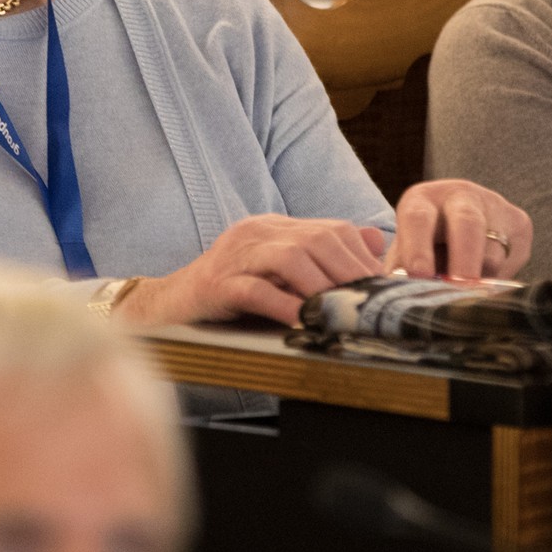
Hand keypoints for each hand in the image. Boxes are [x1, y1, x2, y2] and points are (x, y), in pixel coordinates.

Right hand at [128, 215, 391, 325]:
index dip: (361, 258)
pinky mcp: (216, 284)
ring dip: (322, 286)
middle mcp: (255, 233)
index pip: (331, 230)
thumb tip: (372, 243)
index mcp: (273, 228)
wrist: (165, 308)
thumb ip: (320, 260)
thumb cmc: (227, 296)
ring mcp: (234, 256)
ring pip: (289, 258)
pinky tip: (302, 323)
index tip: (385, 287)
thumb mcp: (278, 275)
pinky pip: (255, 290)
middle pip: (316, 240)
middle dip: (350, 272)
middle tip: (373, 303)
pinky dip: (284, 305)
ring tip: (344, 311)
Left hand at [390, 179, 529, 280]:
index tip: (419, 274)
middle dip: (464, 261)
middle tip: (460, 289)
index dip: (418, 247)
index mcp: (422, 200)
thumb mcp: (406, 252)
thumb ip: (400, 270)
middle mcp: (460, 196)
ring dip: (479, 285)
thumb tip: (397, 292)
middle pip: (467, 223)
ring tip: (466, 301)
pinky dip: (497, 285)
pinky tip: (484, 286)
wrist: (466, 225)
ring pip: (493, 255)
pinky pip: (511, 265)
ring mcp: (494, 206)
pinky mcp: (520, 224)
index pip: (417, 218)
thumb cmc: (427, 247)